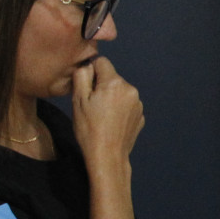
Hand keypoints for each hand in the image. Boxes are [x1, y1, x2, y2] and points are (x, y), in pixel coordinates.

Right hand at [71, 55, 144, 170]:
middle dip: (102, 86)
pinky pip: (127, 105)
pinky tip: (111, 123)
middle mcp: (131, 89)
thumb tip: (87, 64)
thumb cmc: (89, 129)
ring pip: (120, 91)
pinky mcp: (140, 116)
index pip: (102, 62)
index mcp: (115, 83)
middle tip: (93, 105)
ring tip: (102, 116)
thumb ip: (82, 75)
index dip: (91, 72)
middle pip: (112, 77)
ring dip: (111, 98)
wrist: (107, 156)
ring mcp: (138, 104)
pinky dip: (119, 110)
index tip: (87, 88)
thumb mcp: (78, 99)